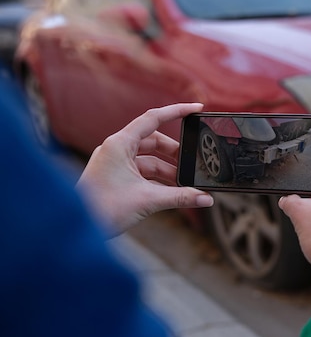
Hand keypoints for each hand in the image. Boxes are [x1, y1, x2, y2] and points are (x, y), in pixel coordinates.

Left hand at [76, 103, 213, 236]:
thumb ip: (181, 197)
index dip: (177, 111)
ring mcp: (115, 163)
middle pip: (154, 141)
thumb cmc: (103, 209)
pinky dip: (158, 181)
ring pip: (149, 159)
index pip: (153, 118)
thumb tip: (206, 199)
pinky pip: (142, 172)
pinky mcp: (115, 177)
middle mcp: (116, 149)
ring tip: (186, 185)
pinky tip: (172, 193)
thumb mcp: (148, 200)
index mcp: (119, 144)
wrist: (77, 228)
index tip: (197, 108)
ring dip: (168, 171)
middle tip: (193, 164)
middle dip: (175, 154)